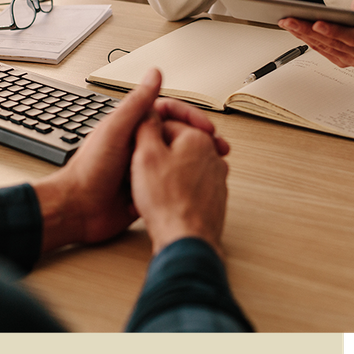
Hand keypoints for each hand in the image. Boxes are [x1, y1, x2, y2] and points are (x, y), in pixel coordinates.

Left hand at [32, 69, 228, 253]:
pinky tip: (199, 184)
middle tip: (219, 148)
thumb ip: (137, 103)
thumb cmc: (90, 169)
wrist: (78, 210)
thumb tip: (154, 73)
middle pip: (177, 133)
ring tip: (215, 166)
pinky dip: (186, 179)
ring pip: (177, 157)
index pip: (169, 111)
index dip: (190, 116)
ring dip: (196, 159)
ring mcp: (143, 165)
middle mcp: (139, 143)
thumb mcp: (117, 130)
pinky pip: (170, 179)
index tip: (206, 126)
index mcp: (132, 125)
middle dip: (200, 138)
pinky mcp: (146, 187)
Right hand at [130, 111, 229, 256]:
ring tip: (148, 188)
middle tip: (140, 168)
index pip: (168, 122)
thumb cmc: (167, 202)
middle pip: (175, 145)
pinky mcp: (213, 198)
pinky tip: (160, 202)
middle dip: (156, 155)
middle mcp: (212, 155)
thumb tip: (149, 113)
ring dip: (163, 174)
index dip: (146, 135)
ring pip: (181, 166)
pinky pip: (188, 186)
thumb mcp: (146, 155)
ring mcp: (216, 178)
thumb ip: (147, 127)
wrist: (185, 240)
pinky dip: (174, 190)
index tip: (136, 146)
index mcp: (198, 138)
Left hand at [278, 0, 353, 67]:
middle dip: (309, 31)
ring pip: (324, 47)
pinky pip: (320, 50)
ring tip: (288, 22)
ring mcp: (351, 59)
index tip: (316, 23)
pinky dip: (306, 39)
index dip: (334, 32)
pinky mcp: (339, 60)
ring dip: (303, 35)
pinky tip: (294, 29)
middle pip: (333, 44)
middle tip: (292, 20)